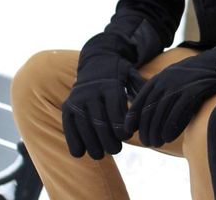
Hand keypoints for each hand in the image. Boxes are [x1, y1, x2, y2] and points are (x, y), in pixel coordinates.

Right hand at [62, 34, 145, 159]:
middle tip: (116, 150)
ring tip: (100, 155)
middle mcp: (91, 92)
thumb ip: (140, 91)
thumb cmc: (119, 72)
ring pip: (83, 125)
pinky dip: (73, 140)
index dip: (121, 126)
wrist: (97, 59)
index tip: (127, 136)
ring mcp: (77, 99)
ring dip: (91, 143)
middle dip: (107, 139)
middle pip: (99, 120)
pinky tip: (79, 153)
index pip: (115, 109)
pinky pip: (68, 125)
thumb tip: (148, 112)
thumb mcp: (132, 75)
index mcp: (109, 85)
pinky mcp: (67, 105)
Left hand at [124, 32, 215, 146]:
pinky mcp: (194, 90)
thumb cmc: (198, 76)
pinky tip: (168, 137)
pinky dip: (171, 126)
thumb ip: (162, 92)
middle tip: (147, 141)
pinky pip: (178, 112)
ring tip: (156, 142)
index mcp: (160, 77)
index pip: (140, 100)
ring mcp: (180, 85)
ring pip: (162, 112)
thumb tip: (148, 114)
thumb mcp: (176, 78)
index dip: (133, 117)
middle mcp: (167, 80)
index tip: (128, 131)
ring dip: (156, 130)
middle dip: (146, 127)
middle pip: (150, 108)